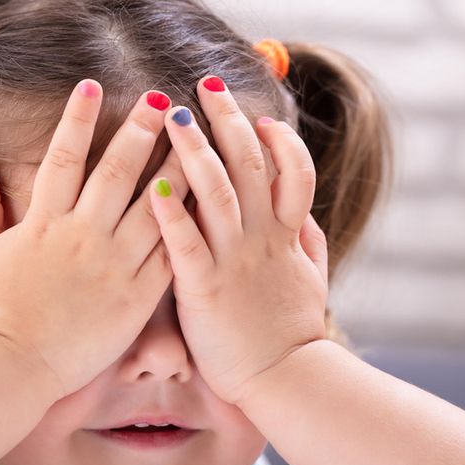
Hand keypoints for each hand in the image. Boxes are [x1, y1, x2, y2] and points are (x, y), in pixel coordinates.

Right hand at [0, 81, 189, 396]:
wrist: (10, 369)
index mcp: (43, 223)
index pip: (64, 157)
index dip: (78, 118)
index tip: (92, 84)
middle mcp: (81, 236)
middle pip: (117, 171)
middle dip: (139, 130)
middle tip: (161, 98)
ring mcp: (112, 265)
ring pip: (152, 206)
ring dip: (176, 167)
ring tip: (196, 138)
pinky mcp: (136, 297)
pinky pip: (168, 253)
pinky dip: (186, 224)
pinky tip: (206, 201)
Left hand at [147, 76, 328, 405]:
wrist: (284, 380)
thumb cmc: (291, 332)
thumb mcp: (311, 278)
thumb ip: (306, 239)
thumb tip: (302, 212)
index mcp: (285, 234)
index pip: (290, 170)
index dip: (277, 138)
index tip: (260, 116)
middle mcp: (261, 237)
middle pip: (248, 164)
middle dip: (229, 120)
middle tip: (207, 84)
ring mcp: (233, 260)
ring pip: (217, 192)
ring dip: (195, 150)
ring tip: (174, 114)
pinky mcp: (205, 287)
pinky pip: (185, 242)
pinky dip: (171, 212)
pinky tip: (153, 185)